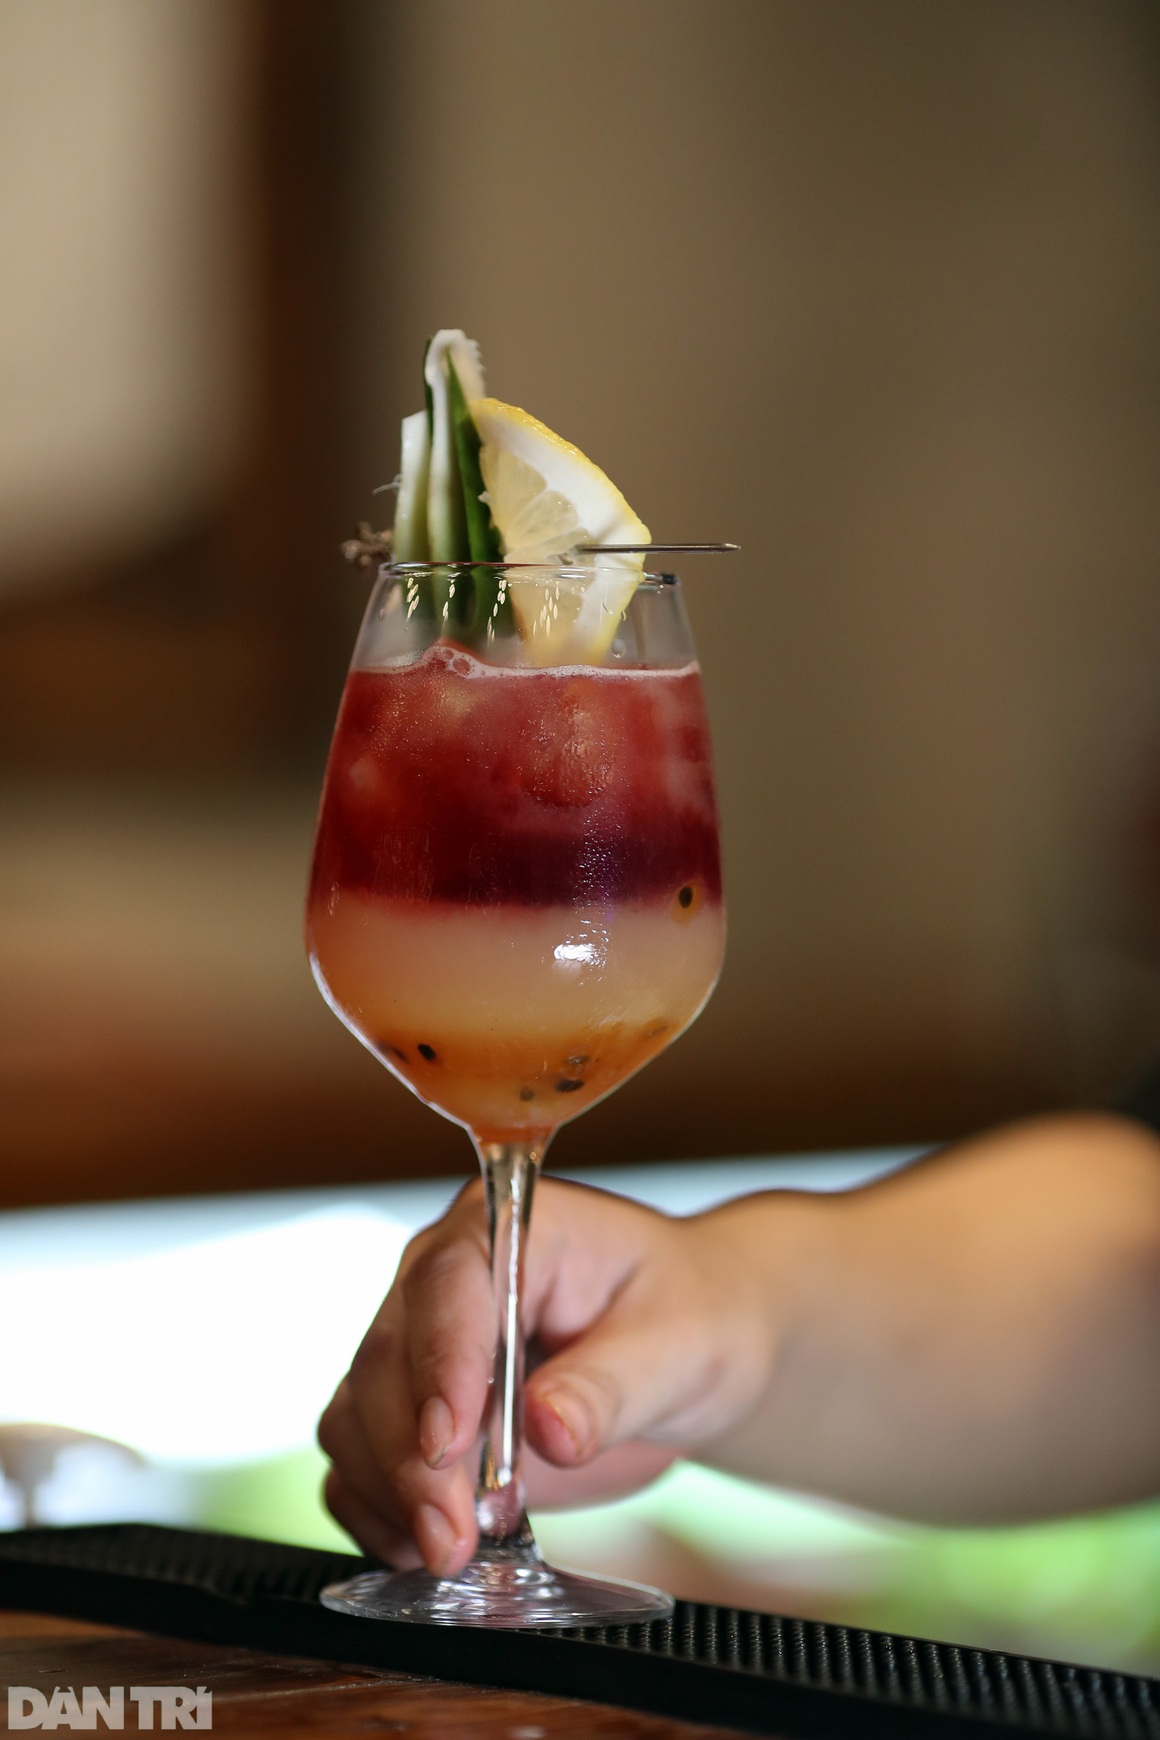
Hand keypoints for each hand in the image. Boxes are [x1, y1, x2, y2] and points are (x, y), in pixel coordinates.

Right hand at [317, 1177, 781, 1575]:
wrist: (682, 1352)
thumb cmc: (689, 1317)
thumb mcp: (681, 1343)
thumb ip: (612, 1384)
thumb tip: (547, 1430)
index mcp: (511, 1227)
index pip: (449, 1283)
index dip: (441, 1363)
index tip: (447, 1444)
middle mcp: (445, 1279)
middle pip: (388, 1358)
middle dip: (410, 1459)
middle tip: (453, 1538)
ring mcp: (419, 1347)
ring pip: (358, 1416)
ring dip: (391, 1493)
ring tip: (453, 1553)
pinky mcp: (410, 1414)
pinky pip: (359, 1463)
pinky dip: (378, 1513)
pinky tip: (421, 1551)